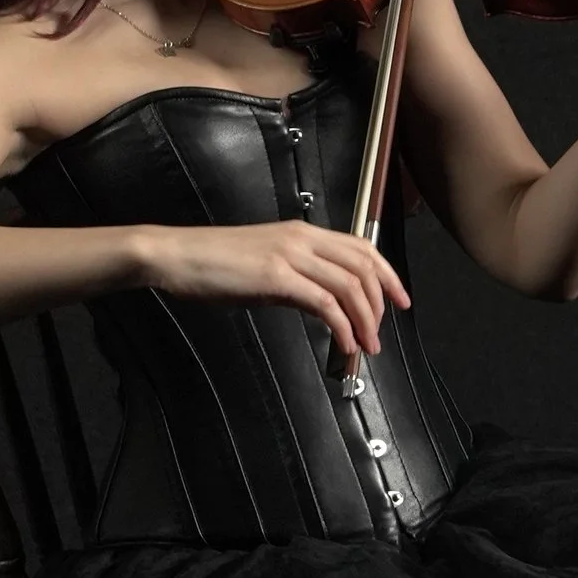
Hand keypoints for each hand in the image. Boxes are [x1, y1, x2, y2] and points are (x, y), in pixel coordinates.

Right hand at [137, 219, 410, 364]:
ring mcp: (290, 255)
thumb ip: (298, 279)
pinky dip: (342, 326)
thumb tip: (323, 304)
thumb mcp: (265, 265)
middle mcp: (302, 238)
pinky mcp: (276, 277)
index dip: (387, 274)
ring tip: (366, 345)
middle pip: (363, 266)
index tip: (399, 300)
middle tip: (380, 332)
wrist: (177, 255)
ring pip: (349, 285)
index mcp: (302, 232)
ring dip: (364, 319)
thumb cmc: (214, 262)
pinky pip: (324, 303)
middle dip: (380, 302)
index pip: (361, 247)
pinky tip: (344, 343)